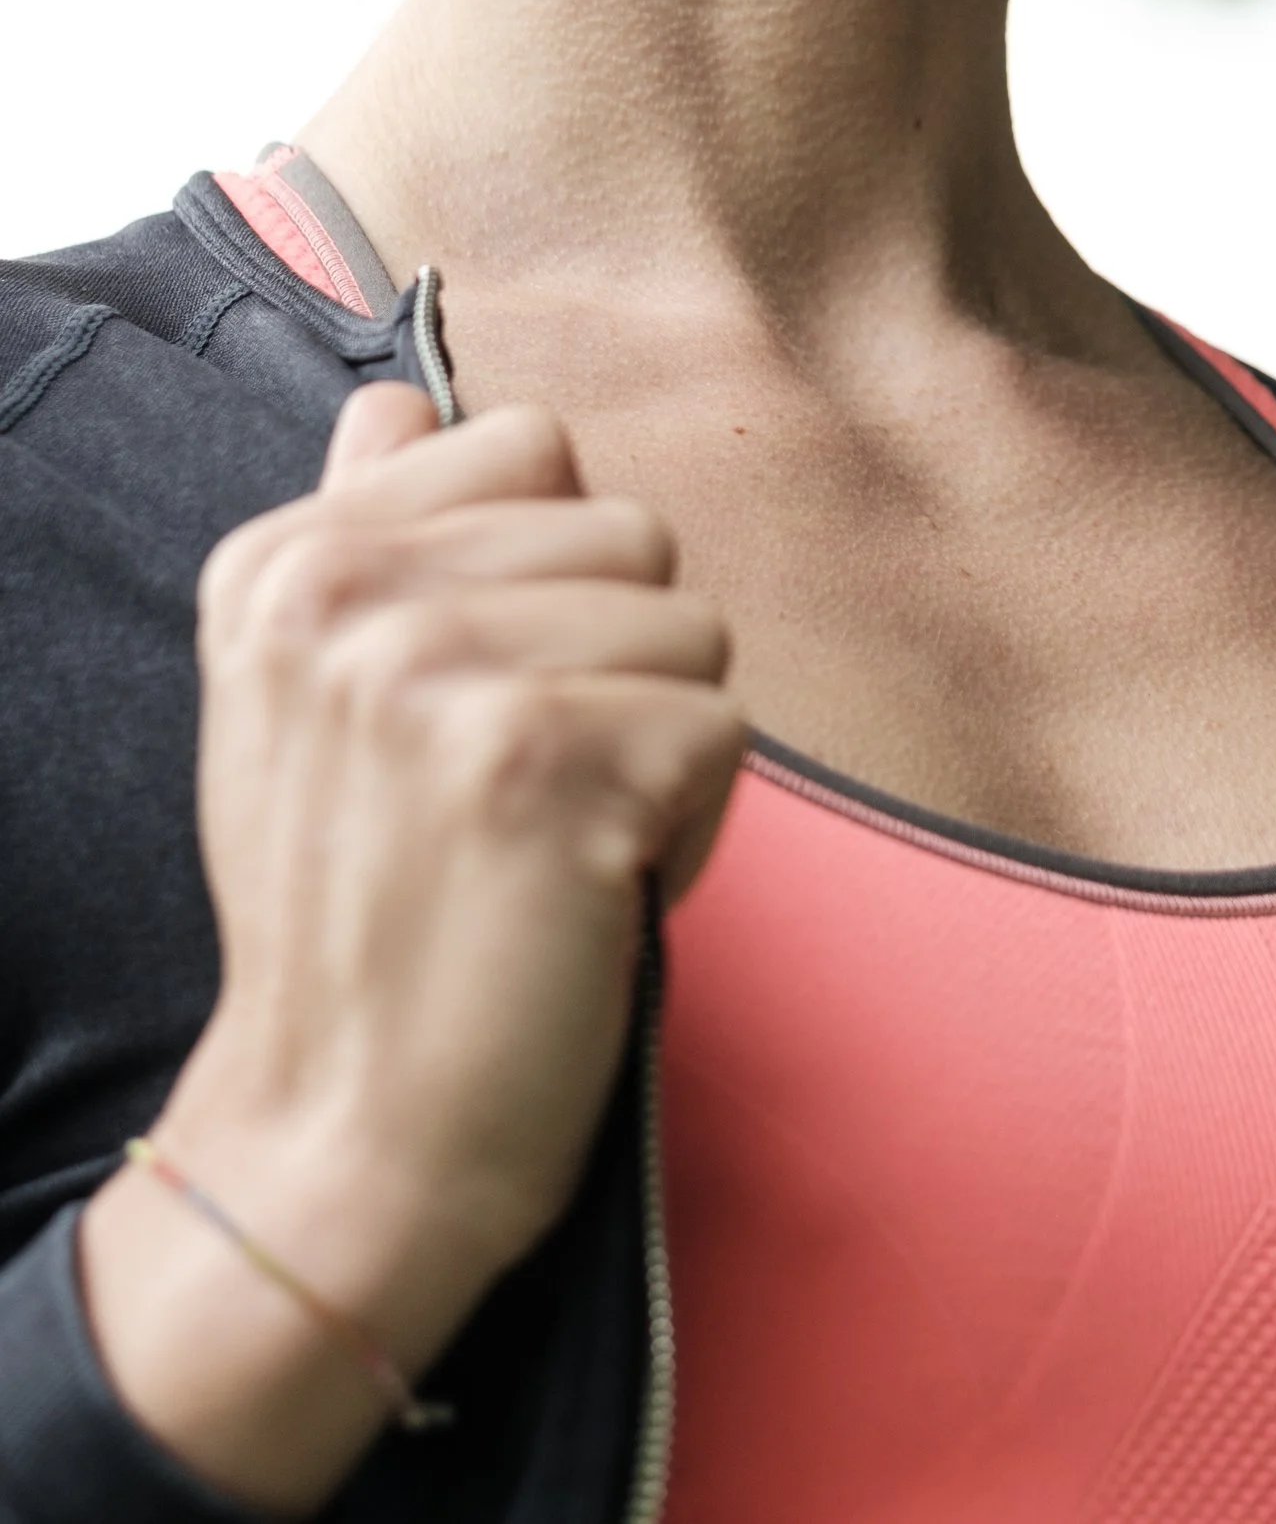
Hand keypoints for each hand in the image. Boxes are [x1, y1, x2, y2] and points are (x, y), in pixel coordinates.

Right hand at [81, 386, 742, 1516]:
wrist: (339, 1143)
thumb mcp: (305, 702)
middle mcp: (347, 597)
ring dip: (661, 747)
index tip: (485, 699)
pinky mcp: (543, 763)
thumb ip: (365, 534)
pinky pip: (721, 727)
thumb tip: (409, 398)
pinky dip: (691, 828)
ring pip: (692, 627)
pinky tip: (596, 897)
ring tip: (560, 844)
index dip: (554, 577)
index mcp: (288, 560)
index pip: (533, 445)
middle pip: (634, 532)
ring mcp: (441, 674)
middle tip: (529, 794)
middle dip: (622, 666)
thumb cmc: (360, 914)